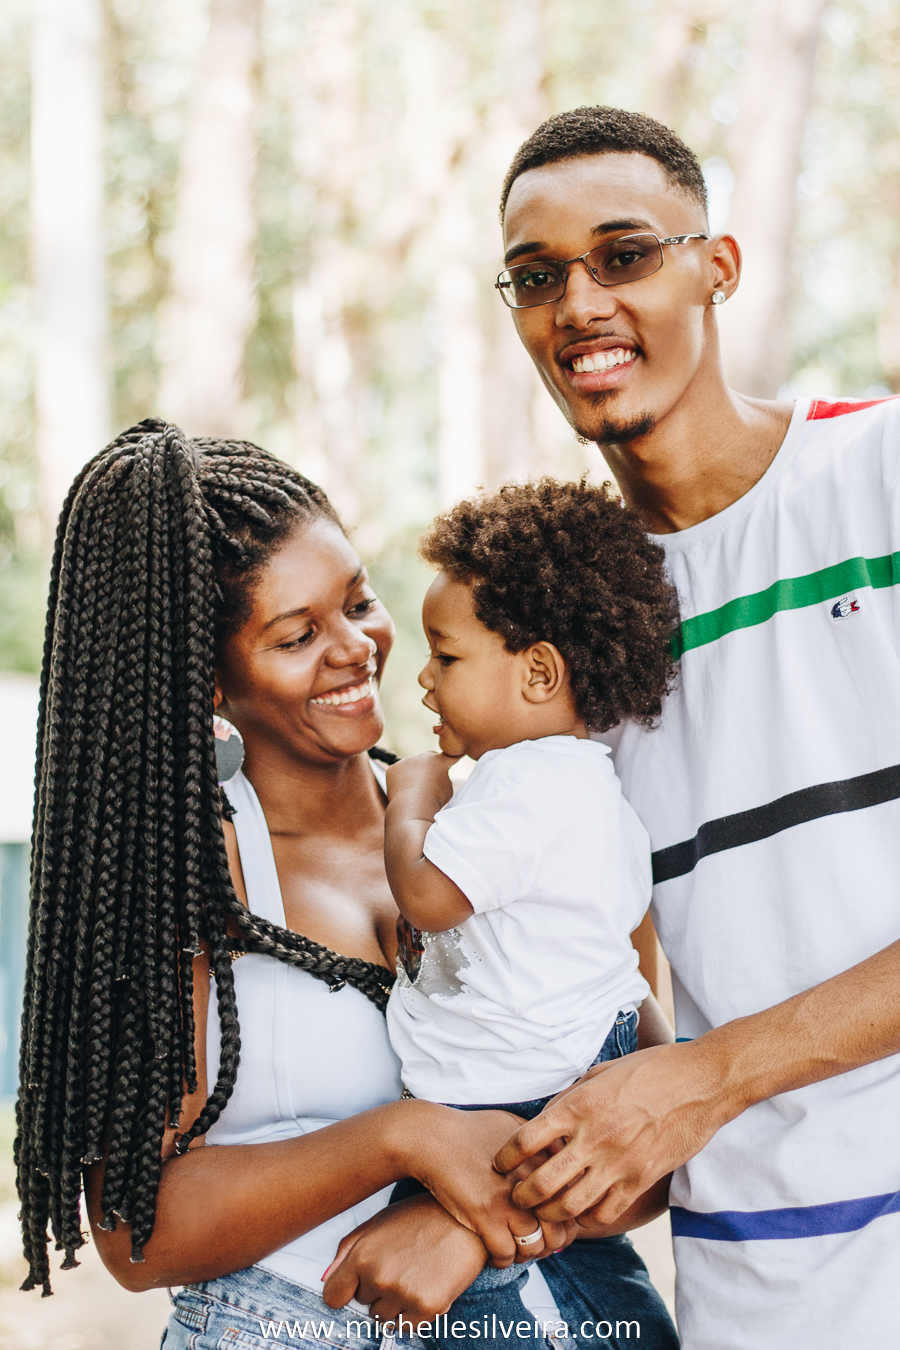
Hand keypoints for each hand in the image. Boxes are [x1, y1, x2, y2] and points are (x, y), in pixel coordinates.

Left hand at [322, 1193, 486, 1322]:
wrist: (468, 1219)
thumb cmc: (423, 1216)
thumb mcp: (380, 1221)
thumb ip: (347, 1249)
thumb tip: (325, 1277)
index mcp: (362, 1254)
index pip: (333, 1295)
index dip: (346, 1290)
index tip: (357, 1284)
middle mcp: (378, 1276)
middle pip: (363, 1304)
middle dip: (377, 1288)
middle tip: (401, 1263)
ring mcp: (402, 1294)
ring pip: (384, 1317)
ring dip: (396, 1301)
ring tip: (415, 1272)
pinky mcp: (426, 1308)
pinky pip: (407, 1326)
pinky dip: (414, 1312)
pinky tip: (427, 1284)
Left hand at [385, 754, 457, 809]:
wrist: (412, 808)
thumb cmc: (433, 801)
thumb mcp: (448, 790)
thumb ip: (444, 778)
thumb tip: (437, 775)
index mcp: (439, 760)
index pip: (450, 756)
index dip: (454, 757)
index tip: (457, 754)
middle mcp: (423, 756)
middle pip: (429, 758)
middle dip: (431, 765)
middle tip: (430, 780)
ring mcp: (406, 761)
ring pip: (413, 765)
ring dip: (415, 773)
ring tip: (416, 790)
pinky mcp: (393, 768)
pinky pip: (400, 772)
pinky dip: (401, 779)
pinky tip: (404, 790)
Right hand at [405, 1102, 569, 1264]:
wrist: (432, 1137)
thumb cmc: (471, 1131)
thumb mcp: (514, 1125)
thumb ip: (539, 1142)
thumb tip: (560, 1158)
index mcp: (543, 1157)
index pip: (572, 1201)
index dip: (564, 1221)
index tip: (549, 1226)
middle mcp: (532, 1178)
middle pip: (560, 1229)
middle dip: (550, 1244)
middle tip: (535, 1245)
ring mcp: (509, 1198)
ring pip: (536, 1247)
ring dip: (527, 1256)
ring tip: (516, 1251)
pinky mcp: (486, 1215)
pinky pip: (506, 1254)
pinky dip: (503, 1260)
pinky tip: (495, 1253)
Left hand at [493, 1041, 729, 1224]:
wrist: (700, 1082)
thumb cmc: (650, 1070)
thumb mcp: (601, 1072)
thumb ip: (571, 1096)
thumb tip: (545, 1116)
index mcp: (579, 1106)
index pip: (527, 1140)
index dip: (506, 1157)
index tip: (500, 1163)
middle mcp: (594, 1138)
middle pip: (542, 1183)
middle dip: (521, 1195)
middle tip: (515, 1195)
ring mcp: (619, 1163)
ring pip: (570, 1206)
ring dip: (550, 1212)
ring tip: (543, 1209)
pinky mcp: (640, 1180)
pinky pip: (604, 1212)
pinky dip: (586, 1217)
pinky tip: (580, 1210)